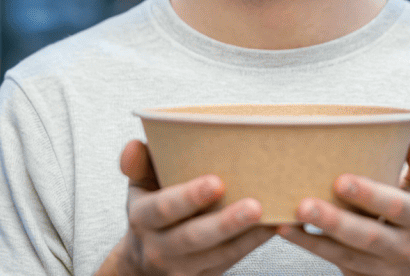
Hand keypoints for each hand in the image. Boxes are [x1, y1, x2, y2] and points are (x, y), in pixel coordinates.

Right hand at [100, 139, 275, 275]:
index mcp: (143, 218)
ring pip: (219, 254)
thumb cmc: (151, 212)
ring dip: (247, 237)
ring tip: (272, 217)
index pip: (163, 208)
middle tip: (255, 205)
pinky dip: (253, 244)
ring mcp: (182, 266)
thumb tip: (135, 144)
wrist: (144, 262)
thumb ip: (138, 166)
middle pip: (193, 237)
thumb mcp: (139, 188)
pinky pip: (231, 261)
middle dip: (225, 222)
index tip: (216, 182)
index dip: (188, 197)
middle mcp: (159, 246)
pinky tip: (274, 227)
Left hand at [277, 140, 409, 275]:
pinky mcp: (361, 274)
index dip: (372, 195)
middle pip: (370, 234)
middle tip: (306, 203)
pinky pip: (334, 260)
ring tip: (294, 215)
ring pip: (348, 252)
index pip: (399, 206)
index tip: (341, 179)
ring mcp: (382, 265)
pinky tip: (287, 229)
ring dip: (317, 236)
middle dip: (337, 220)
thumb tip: (409, 142)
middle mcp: (404, 244)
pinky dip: (310, 244)